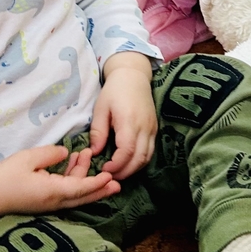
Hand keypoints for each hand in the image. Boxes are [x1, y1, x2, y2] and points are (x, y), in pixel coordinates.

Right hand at [0, 144, 119, 217]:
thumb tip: (66, 154)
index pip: (81, 189)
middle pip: (82, 197)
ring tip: (87, 156)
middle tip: (117, 183)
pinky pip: (63, 193)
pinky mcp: (42, 201)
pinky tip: (72, 163)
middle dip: (100, 190)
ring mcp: (47, 204)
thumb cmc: (6, 175)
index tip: (111, 177)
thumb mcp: (29, 159)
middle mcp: (53, 201)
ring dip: (83, 177)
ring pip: (73, 194)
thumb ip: (51, 155)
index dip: (98, 183)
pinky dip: (72, 180)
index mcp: (52, 192)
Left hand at [92, 52, 156, 179]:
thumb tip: (95, 152)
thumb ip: (98, 131)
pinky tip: (128, 162)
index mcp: (129, 121)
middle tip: (109, 176)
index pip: (126, 151)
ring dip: (133, 169)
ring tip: (118, 172)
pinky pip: (150, 151)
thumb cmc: (114, 90)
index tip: (103, 169)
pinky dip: (140, 161)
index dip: (116, 165)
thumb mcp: (101, 108)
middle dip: (124, 172)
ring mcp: (152, 128)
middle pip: (139, 159)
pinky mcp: (155, 129)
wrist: (133, 75)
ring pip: (147, 157)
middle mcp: (144, 127)